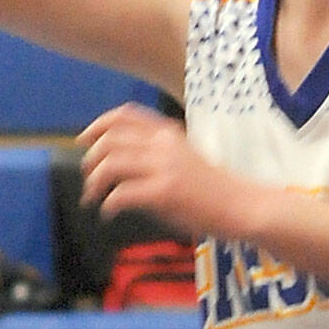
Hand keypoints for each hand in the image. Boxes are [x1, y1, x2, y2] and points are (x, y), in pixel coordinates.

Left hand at [78, 102, 254, 242]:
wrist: (243, 206)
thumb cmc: (216, 189)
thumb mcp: (185, 158)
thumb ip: (155, 155)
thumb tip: (123, 167)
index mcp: (168, 133)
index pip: (125, 115)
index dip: (97, 125)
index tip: (84, 141)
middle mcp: (163, 144)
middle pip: (109, 140)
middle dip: (90, 160)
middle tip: (88, 180)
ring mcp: (164, 167)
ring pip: (110, 164)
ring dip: (94, 182)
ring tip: (93, 197)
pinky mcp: (165, 192)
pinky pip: (122, 194)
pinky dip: (108, 204)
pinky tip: (109, 213)